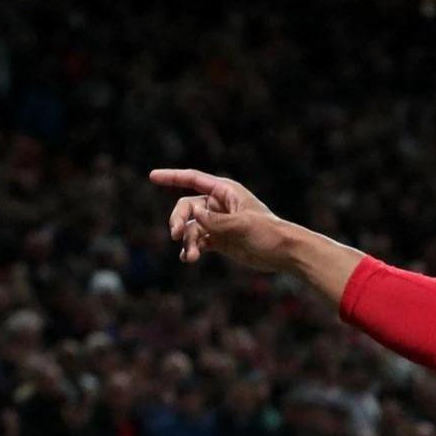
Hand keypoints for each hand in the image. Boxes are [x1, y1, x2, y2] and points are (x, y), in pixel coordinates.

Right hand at [150, 169, 291, 270]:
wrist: (284, 253)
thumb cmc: (267, 233)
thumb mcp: (241, 224)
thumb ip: (215, 220)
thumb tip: (193, 215)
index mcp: (226, 191)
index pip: (193, 179)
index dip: (171, 177)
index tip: (151, 176)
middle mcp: (219, 204)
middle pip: (186, 207)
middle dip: (178, 220)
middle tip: (176, 235)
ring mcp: (218, 222)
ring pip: (190, 227)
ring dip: (187, 241)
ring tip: (191, 256)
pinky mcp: (219, 240)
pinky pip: (197, 241)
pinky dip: (192, 249)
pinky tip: (190, 258)